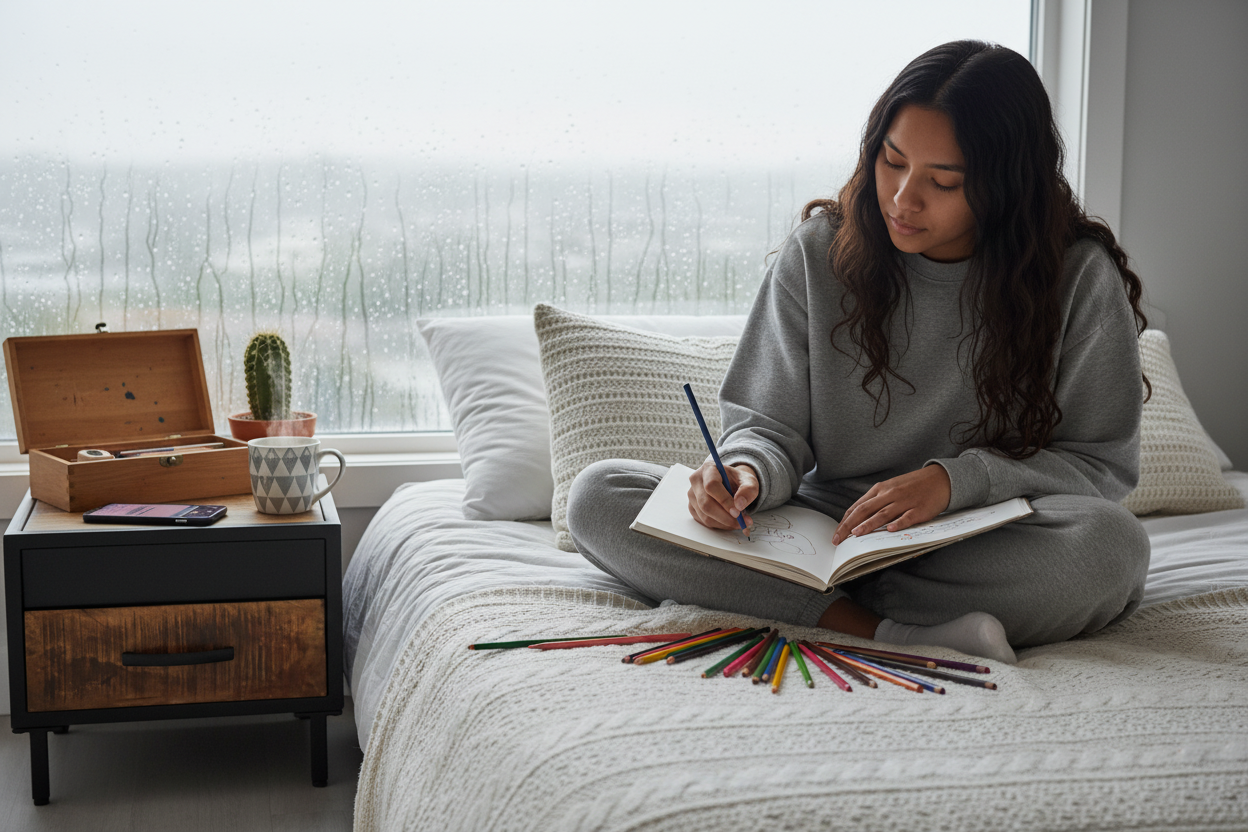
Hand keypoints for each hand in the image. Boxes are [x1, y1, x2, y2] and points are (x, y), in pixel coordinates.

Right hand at [687, 460, 758, 530]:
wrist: (730, 484)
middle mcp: (696, 481)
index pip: (711, 485)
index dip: (724, 500)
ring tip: (740, 522)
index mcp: (708, 469)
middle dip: (725, 517)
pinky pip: (704, 521)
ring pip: (705, 516)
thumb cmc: (737, 481)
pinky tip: (730, 521)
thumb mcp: (749, 481)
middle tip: (742, 523)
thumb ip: (748, 490)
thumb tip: (739, 505)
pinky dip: (720, 525)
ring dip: (724, 524)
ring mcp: (692, 495)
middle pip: (705, 504)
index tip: (738, 512)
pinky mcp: (692, 507)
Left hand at [833, 465, 950, 544]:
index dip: (845, 521)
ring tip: (856, 534)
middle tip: (838, 540)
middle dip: (849, 526)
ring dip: (868, 524)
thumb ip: (875, 502)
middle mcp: (889, 495)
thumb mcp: (890, 489)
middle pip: (865, 510)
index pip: (857, 507)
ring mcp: (904, 502)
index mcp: (880, 490)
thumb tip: (857, 519)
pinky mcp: (919, 509)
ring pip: (883, 513)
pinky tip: (890, 530)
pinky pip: (907, 517)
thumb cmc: (912, 486)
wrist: (939, 479)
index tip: (836, 534)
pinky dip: (899, 523)